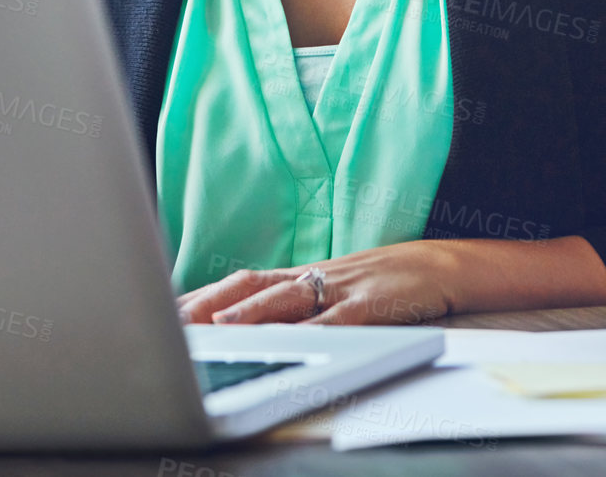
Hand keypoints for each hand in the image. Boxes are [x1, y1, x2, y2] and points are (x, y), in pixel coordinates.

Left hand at [176, 241, 456, 325]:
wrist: (440, 265)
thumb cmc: (382, 283)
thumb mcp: (333, 290)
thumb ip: (294, 305)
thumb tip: (247, 323)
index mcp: (301, 275)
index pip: (242, 281)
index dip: (203, 294)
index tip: (165, 309)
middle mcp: (314, 277)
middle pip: (254, 284)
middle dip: (211, 302)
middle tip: (174, 320)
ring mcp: (342, 288)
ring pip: (289, 297)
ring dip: (251, 311)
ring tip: (220, 327)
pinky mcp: (372, 305)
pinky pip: (339, 318)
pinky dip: (314, 329)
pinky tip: (295, 341)